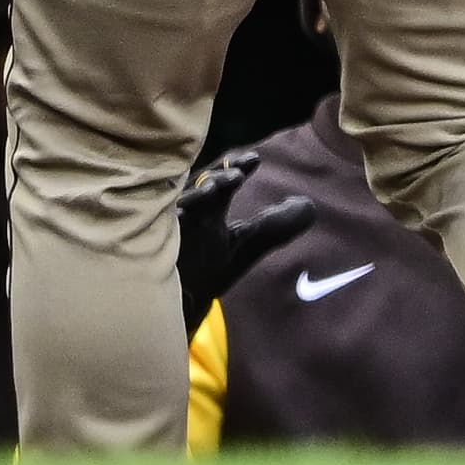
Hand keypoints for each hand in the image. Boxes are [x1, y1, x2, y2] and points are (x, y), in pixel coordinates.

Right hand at [175, 146, 315, 326]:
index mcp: (210, 209)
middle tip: (237, 176)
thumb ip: (276, 226)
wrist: (179, 304)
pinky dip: (170, 220)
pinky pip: (158, 227)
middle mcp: (189, 214)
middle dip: (217, 177)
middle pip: (199, 186)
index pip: (223, 180)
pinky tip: (179, 216)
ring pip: (179, 202)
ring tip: (212, 190)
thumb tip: (309, 204)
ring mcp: (170, 229)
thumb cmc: (208, 269)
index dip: (238, 167)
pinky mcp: (155, 246)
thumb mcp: (247, 246)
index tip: (255, 160)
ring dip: (195, 195)